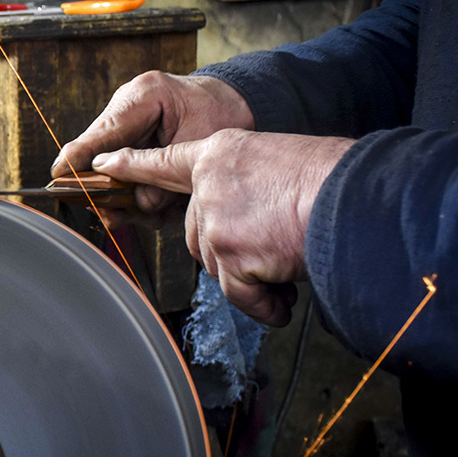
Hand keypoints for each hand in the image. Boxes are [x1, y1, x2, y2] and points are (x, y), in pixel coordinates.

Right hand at [51, 72, 254, 211]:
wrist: (233, 102)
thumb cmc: (220, 115)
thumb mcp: (198, 145)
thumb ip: (164, 176)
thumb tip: (138, 202)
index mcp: (143, 96)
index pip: (102, 132)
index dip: (78, 157)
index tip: (60, 174)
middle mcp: (128, 106)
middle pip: (97, 152)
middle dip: (105, 187)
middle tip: (113, 214)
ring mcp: (127, 121)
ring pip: (109, 166)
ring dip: (126, 193)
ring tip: (155, 207)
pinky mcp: (130, 137)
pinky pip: (122, 168)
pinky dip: (138, 188)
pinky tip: (161, 198)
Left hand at [91, 129, 354, 326]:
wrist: (353, 198)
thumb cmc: (332, 181)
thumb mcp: (279, 162)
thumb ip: (245, 186)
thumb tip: (242, 224)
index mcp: (220, 153)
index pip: (167, 162)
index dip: (133, 165)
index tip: (104, 162)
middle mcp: (209, 184)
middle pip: (199, 234)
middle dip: (231, 250)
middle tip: (273, 244)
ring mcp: (215, 220)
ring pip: (219, 266)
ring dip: (253, 276)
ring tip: (291, 260)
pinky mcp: (228, 253)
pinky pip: (238, 294)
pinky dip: (264, 304)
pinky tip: (284, 299)